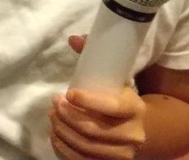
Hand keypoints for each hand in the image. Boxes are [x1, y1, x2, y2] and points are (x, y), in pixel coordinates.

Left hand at [49, 36, 146, 159]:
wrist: (135, 128)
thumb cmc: (118, 99)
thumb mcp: (113, 79)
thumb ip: (94, 58)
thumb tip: (73, 39)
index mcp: (136, 108)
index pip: (112, 108)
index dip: (88, 102)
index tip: (68, 93)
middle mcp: (133, 134)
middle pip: (93, 130)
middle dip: (68, 116)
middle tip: (54, 104)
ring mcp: (123, 153)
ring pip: (86, 147)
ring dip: (63, 131)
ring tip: (52, 117)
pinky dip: (65, 148)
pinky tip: (55, 135)